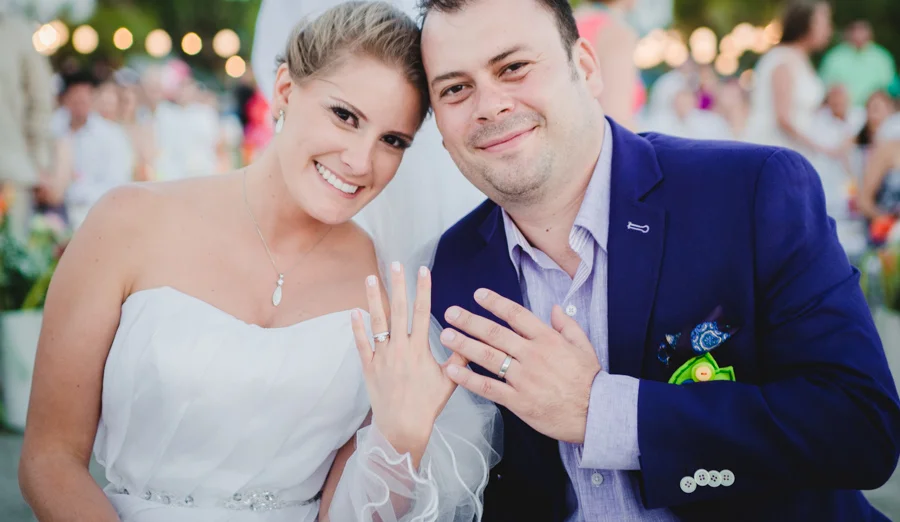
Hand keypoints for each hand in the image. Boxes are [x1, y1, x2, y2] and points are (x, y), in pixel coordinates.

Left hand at [350, 263, 466, 462]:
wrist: (403, 427)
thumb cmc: (428, 405)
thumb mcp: (450, 382)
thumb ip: (458, 359)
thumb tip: (468, 340)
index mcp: (420, 350)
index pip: (422, 312)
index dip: (423, 289)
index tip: (423, 270)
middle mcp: (400, 349)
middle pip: (399, 310)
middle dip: (398, 285)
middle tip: (396, 264)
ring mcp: (382, 357)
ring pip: (377, 322)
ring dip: (374, 299)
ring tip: (371, 278)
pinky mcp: (369, 367)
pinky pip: (361, 344)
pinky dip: (357, 328)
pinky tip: (354, 311)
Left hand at [440, 289, 600, 442]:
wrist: (596, 414)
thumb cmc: (590, 380)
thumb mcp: (583, 345)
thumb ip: (566, 325)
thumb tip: (553, 307)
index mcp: (547, 340)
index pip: (516, 315)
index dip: (495, 303)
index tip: (478, 294)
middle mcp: (533, 355)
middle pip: (496, 334)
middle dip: (470, 321)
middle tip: (450, 312)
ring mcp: (524, 378)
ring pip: (488, 357)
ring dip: (464, 345)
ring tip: (445, 335)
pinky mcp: (519, 401)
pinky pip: (489, 388)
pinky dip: (469, 378)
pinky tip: (453, 370)